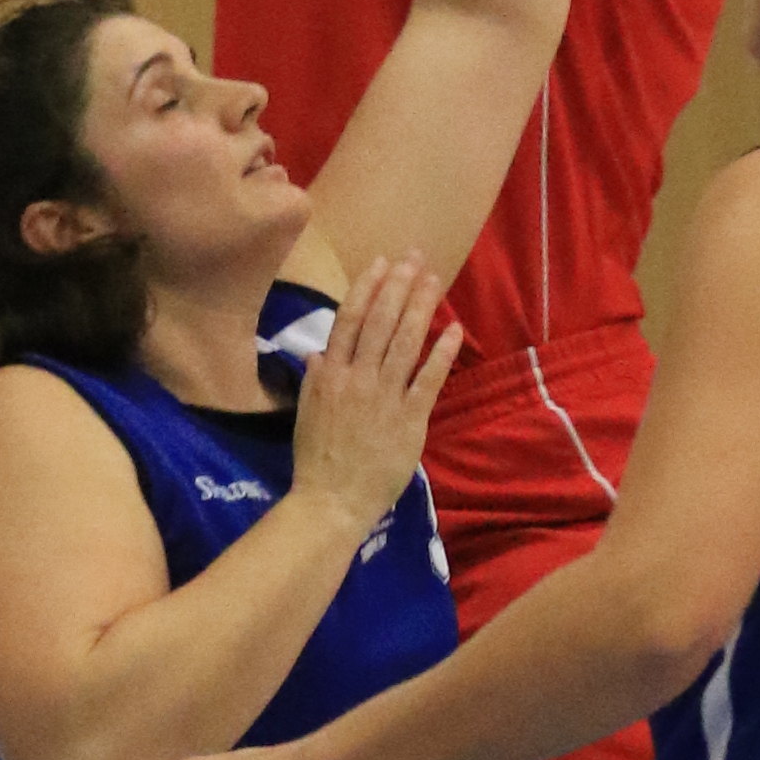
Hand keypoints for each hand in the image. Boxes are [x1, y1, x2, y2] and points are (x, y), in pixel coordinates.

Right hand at [287, 253, 462, 537]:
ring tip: (433, 280)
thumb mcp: (305, 413)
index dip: (367, 288)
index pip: (349, 320)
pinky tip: (453, 330)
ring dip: (420, 308)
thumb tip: (319, 352)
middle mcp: (357, 378)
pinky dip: (440, 353)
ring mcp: (385, 397)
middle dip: (399, 286)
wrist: (332, 501)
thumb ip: (314, 380)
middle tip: (415, 258)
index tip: (381, 262)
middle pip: (381, 322)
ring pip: (404, 342)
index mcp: (329, 374)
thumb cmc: (316, 459)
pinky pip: (428, 380)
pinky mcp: (409, 420)